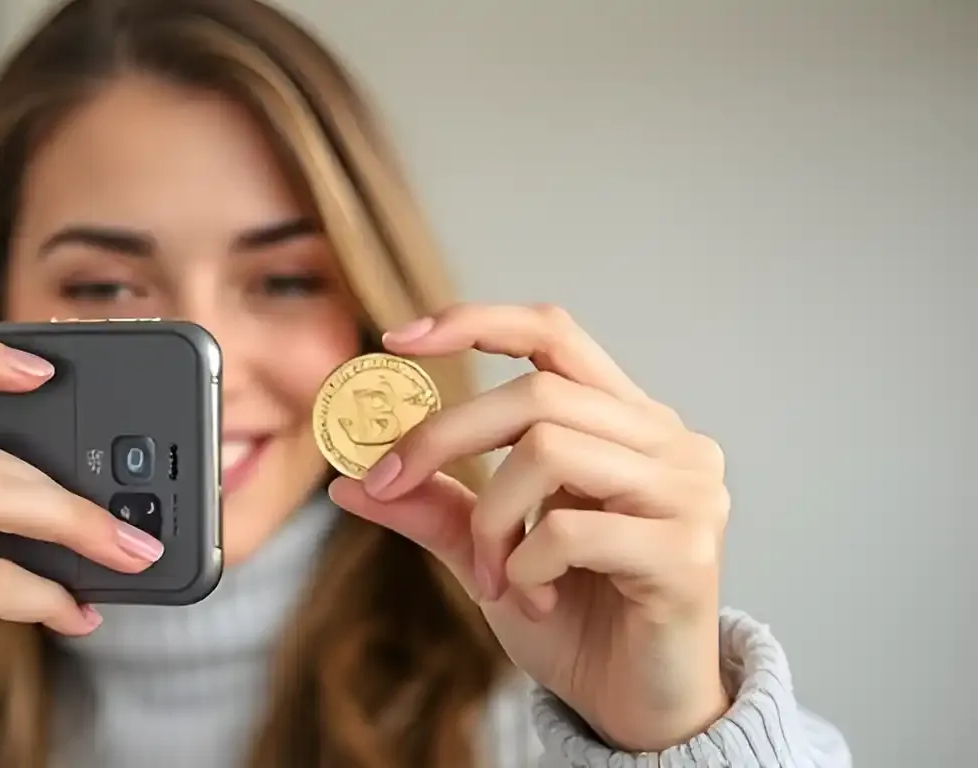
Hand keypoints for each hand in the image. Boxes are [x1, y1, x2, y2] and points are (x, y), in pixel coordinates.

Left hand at [330, 303, 731, 751]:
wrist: (634, 710)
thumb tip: (344, 482)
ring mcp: (687, 490)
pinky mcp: (687, 549)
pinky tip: (536, 597)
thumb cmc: (573, 619)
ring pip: (549, 449)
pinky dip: (526, 563)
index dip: (475, 321)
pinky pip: (570, 527)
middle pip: (535, 392)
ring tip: (496, 576)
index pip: (553, 333)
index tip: (397, 337)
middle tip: (385, 483)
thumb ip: (433, 509)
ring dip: (492, 518)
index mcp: (623, 422)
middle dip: (442, 436)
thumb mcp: (488, 553)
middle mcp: (666, 441)